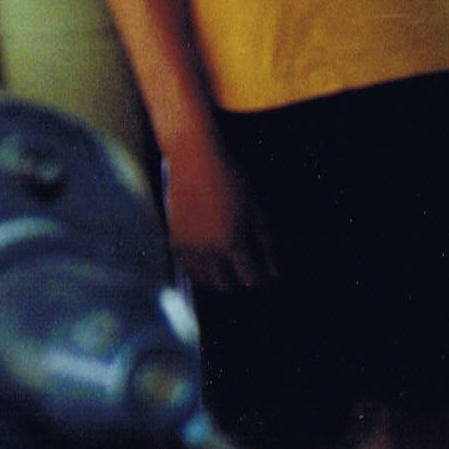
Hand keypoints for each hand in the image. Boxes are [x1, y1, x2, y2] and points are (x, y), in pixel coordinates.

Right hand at [157, 132, 266, 292]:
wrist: (195, 161)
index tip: (270, 281)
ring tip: (231, 269)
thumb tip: (273, 273)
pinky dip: (201, 272)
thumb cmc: (231, 181)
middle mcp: (209, 251)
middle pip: (226, 287)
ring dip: (220, 280)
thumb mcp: (256, 211)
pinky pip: (188, 269)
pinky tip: (212, 261)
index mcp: (233, 243)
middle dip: (241, 285)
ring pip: (204, 281)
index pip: (250, 281)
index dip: (263, 285)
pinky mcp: (175, 241)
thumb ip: (264, 245)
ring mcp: (189, 247)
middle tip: (251, 276)